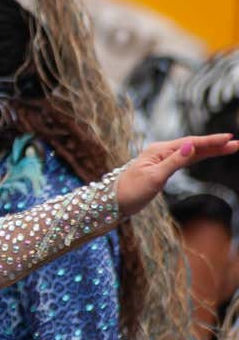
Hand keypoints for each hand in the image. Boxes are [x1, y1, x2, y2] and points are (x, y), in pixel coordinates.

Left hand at [117, 134, 238, 215]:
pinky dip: (197, 156)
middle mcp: (160, 152)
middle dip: (215, 145)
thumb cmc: (131, 190)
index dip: (210, 141)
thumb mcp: (154, 177)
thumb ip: (173, 161)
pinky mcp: (161, 168)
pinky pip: (184, 160)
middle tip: (237, 144)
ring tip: (229, 148)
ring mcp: (161, 160)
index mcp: (159, 151)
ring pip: (190, 152)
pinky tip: (206, 154)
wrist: (113, 201)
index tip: (229, 138)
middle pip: (193, 146)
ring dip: (209, 150)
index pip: (190, 143)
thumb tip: (189, 145)